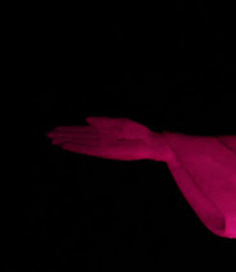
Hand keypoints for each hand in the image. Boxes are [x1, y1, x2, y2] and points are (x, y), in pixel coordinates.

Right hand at [48, 117, 170, 160]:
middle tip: (48, 135)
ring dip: (67, 141)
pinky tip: (67, 146)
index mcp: (104, 131)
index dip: (69, 130)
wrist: (150, 142)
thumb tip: (86, 119)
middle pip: (78, 137)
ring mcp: (102, 145)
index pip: (83, 131)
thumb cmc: (138, 132)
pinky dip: (77, 148)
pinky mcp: (106, 152)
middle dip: (64, 135)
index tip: (56, 129)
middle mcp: (100, 139)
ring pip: (80, 143)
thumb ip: (103, 121)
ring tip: (53, 140)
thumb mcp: (120, 123)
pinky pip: (89, 149)